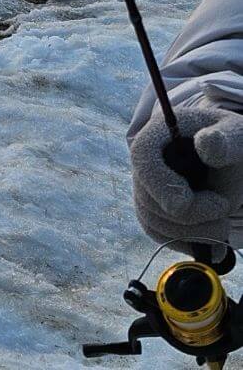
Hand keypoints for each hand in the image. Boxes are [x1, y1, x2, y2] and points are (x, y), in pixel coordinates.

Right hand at [130, 103, 242, 247]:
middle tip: (224, 208)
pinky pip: (159, 234)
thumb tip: (207, 142)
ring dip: (191, 233)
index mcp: (160, 132)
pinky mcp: (155, 209)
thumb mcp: (236, 137)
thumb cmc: (232, 142)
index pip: (143, 158)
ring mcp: (147, 186)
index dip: (160, 185)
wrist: (231, 159)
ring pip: (152, 221)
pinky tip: (211, 238)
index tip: (185, 204)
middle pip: (147, 198)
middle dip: (188, 215)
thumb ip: (224, 141)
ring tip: (222, 225)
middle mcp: (146, 160)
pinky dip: (186, 242)